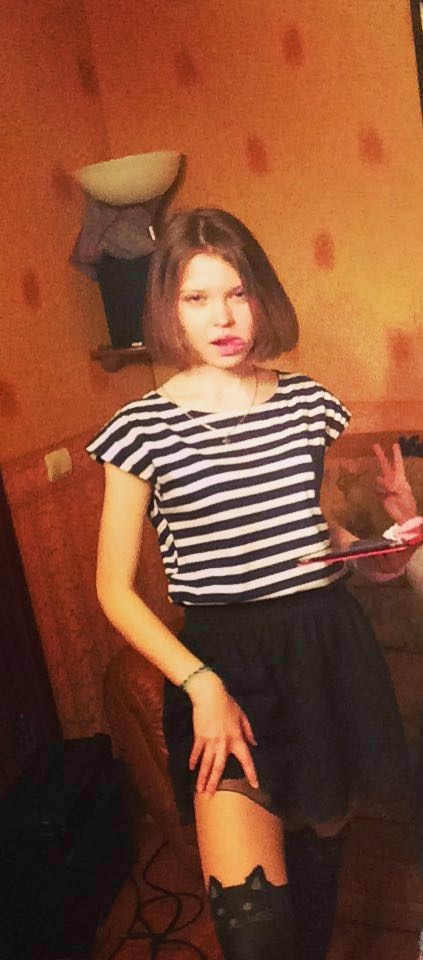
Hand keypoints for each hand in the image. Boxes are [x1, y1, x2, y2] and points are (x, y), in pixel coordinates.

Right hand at [188, 673, 257, 795]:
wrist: (209, 694)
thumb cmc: (227, 703)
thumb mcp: (242, 716)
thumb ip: (248, 731)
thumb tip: (254, 743)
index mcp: (237, 738)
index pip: (246, 759)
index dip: (251, 773)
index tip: (255, 785)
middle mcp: (223, 743)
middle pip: (219, 767)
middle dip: (215, 783)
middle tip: (211, 796)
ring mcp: (210, 741)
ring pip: (206, 764)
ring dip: (202, 778)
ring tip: (199, 790)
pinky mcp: (199, 736)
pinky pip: (196, 752)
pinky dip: (193, 760)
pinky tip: (191, 768)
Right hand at [373, 442, 416, 523]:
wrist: (405, 518)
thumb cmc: (406, 505)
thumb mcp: (401, 493)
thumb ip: (391, 486)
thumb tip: (380, 480)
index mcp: (400, 479)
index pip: (397, 464)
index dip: (396, 454)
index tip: (394, 444)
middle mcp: (394, 482)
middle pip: (386, 467)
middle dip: (381, 456)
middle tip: (375, 445)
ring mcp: (389, 490)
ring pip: (382, 479)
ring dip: (380, 476)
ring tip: (377, 475)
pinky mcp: (385, 498)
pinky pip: (379, 491)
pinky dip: (377, 489)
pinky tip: (375, 489)